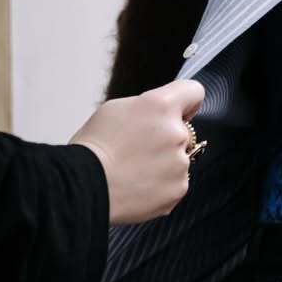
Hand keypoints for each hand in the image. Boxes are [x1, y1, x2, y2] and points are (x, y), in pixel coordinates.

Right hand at [71, 80, 205, 225]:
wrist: (87, 186)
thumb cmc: (95, 147)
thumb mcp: (116, 109)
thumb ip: (147, 108)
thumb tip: (161, 116)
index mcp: (160, 106)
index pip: (193, 92)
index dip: (187, 101)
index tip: (183, 110)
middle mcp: (176, 133)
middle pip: (184, 131)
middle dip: (167, 137)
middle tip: (140, 148)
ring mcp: (180, 164)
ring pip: (180, 159)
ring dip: (165, 163)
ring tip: (136, 169)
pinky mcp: (179, 189)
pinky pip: (176, 182)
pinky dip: (163, 184)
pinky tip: (140, 184)